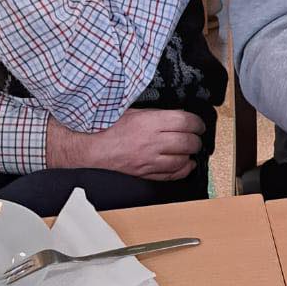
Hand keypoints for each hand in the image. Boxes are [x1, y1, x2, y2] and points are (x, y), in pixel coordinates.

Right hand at [47, 109, 204, 180]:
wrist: (87, 146)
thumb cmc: (105, 126)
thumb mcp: (131, 110)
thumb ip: (154, 114)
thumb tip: (174, 116)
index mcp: (149, 122)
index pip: (185, 122)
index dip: (197, 123)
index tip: (198, 124)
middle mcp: (151, 142)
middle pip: (187, 142)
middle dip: (196, 139)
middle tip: (197, 136)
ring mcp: (148, 160)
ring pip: (182, 160)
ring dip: (190, 155)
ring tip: (191, 150)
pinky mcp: (144, 173)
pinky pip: (170, 175)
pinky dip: (182, 170)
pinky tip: (185, 165)